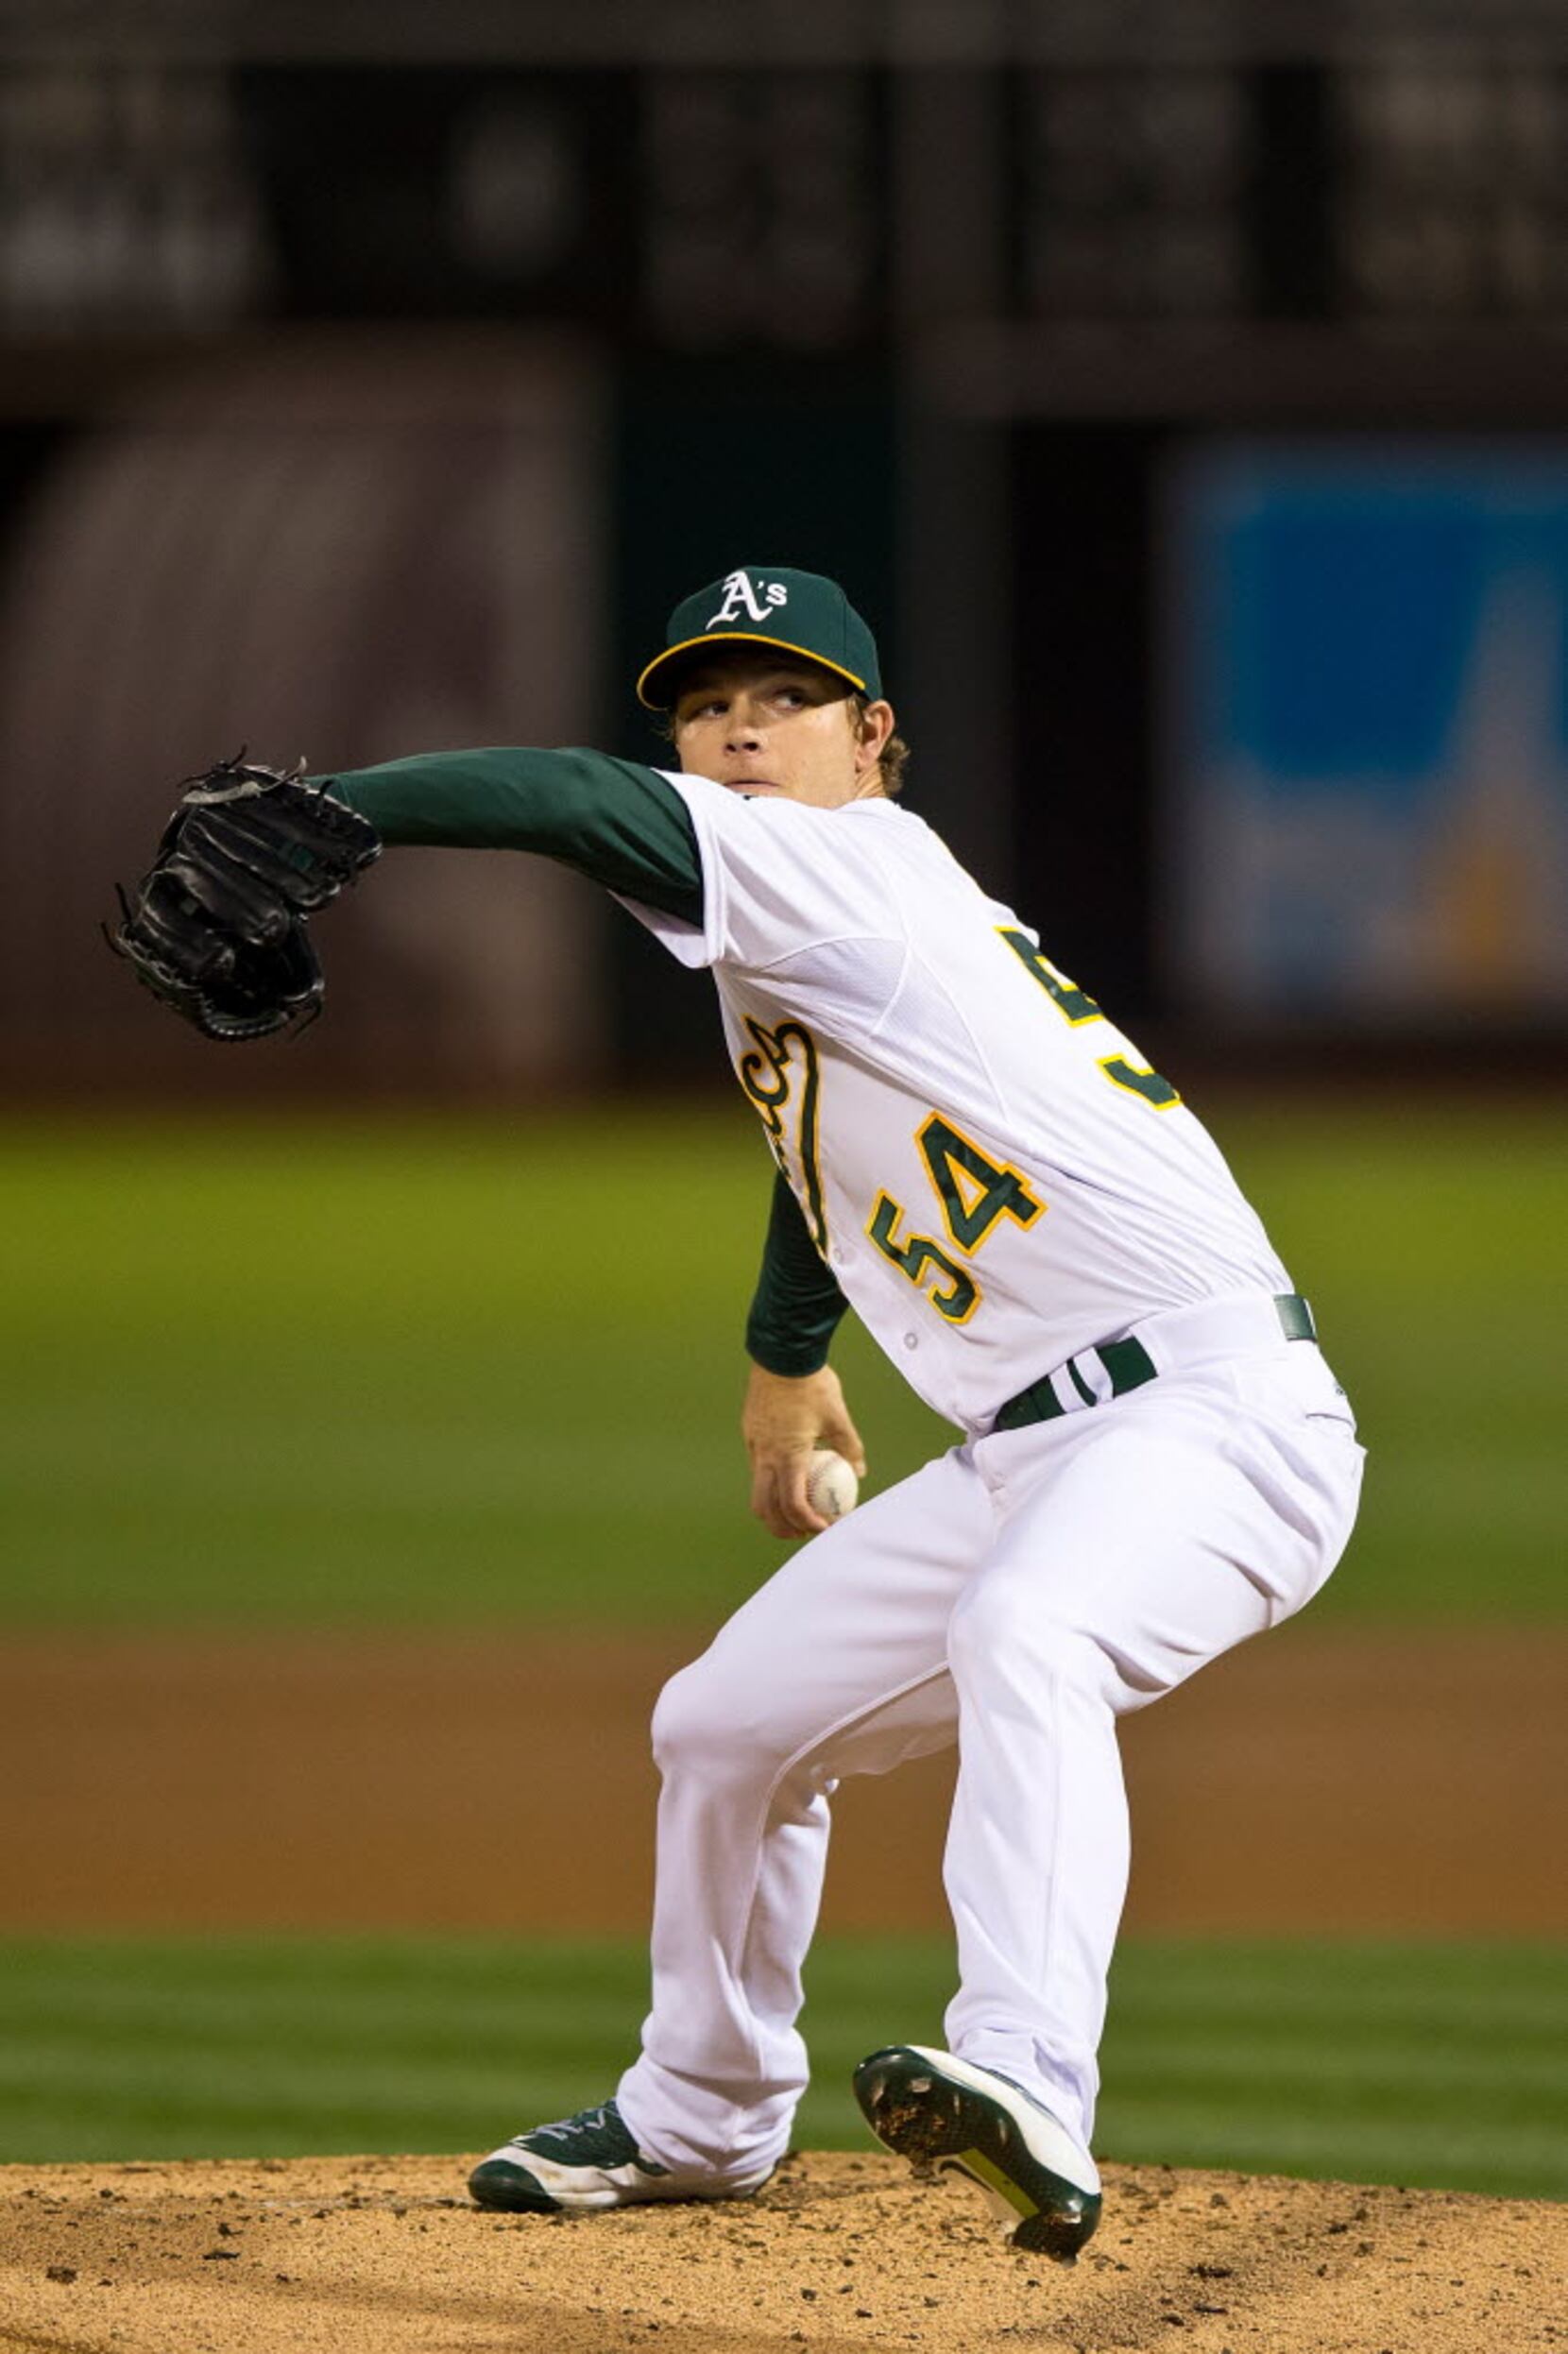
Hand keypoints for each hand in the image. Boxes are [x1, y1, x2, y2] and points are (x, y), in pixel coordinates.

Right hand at [743, 1363, 867, 1538]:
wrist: (781, 1354)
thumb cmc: (812, 1384)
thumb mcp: (838, 1417)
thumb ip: (849, 1447)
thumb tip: (858, 1472)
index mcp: (788, 1456)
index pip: (793, 1504)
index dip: (808, 1524)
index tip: (824, 1527)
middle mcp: (764, 1456)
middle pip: (765, 1508)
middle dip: (783, 1527)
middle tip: (805, 1530)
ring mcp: (754, 1445)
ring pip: (757, 1490)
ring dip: (775, 1507)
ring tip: (796, 1509)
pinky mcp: (750, 1434)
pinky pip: (756, 1468)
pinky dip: (770, 1482)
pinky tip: (789, 1474)